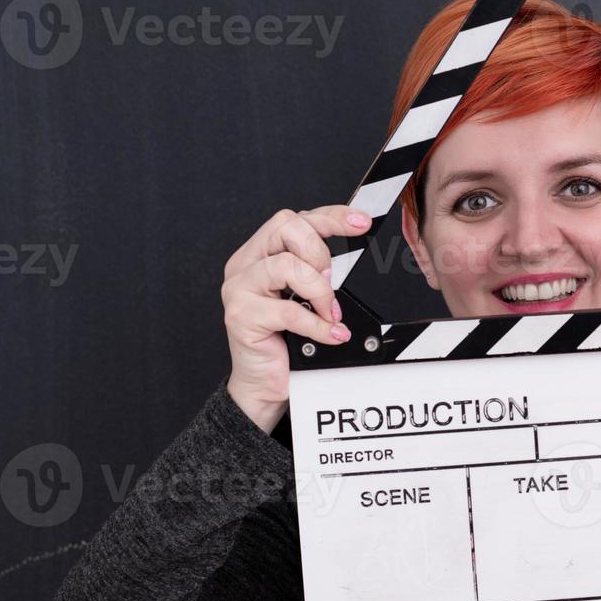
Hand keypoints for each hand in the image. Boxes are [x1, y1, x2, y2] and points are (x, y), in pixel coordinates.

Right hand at [222, 205, 371, 432]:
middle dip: (320, 252)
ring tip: (329, 312)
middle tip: (331, 282)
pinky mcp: (241, 316)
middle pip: (286, 227)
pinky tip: (330, 333)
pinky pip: (289, 310)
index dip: (331, 216)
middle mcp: (246, 265)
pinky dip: (317, 324)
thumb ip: (319, 272)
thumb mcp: (308, 297)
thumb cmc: (287, 340)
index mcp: (260, 253)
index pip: (295, 220)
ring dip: (320, 291)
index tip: (361, 222)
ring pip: (287, 265)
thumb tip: (354, 257)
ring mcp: (239, 289)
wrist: (265, 383)